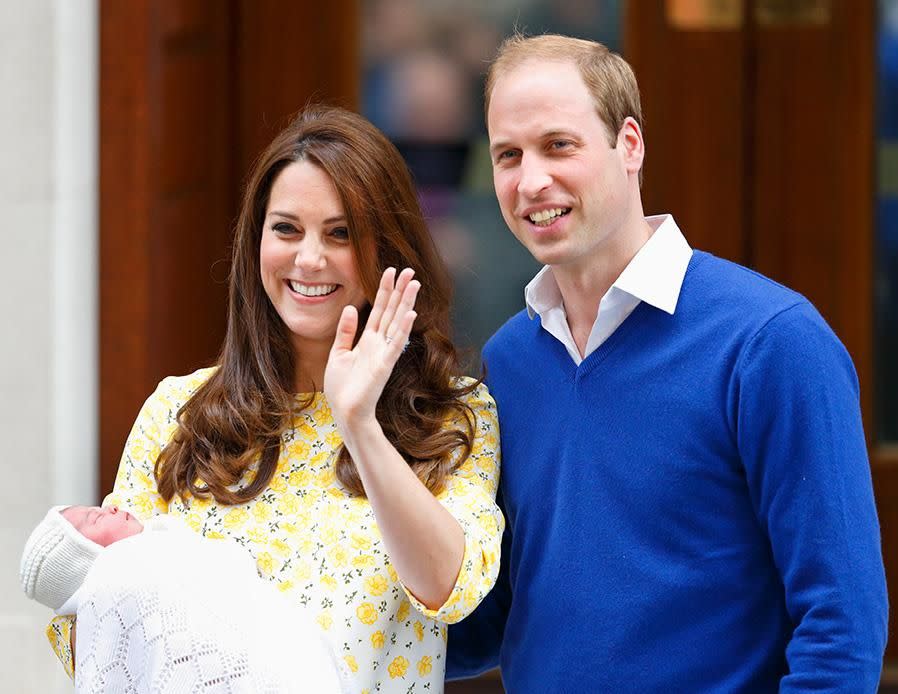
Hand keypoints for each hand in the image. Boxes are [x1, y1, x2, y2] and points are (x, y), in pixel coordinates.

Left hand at [324, 267, 419, 432]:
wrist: (346, 412)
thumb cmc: (342, 388)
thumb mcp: (338, 354)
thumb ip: (346, 332)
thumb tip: (350, 308)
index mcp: (367, 340)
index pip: (379, 310)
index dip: (385, 290)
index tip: (390, 272)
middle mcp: (379, 343)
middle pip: (392, 311)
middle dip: (400, 290)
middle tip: (410, 270)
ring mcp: (384, 353)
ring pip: (397, 322)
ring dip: (406, 303)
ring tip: (414, 284)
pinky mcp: (385, 365)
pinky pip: (396, 343)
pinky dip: (403, 328)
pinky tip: (410, 313)